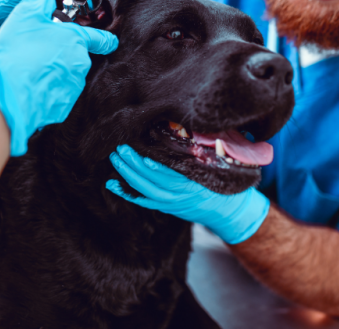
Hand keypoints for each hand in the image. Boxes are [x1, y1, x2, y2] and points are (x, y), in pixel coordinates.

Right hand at [0, 0, 118, 155]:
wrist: (9, 95)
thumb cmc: (17, 53)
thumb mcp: (25, 14)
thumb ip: (41, 1)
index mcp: (76, 41)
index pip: (101, 39)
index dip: (105, 39)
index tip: (110, 42)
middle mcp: (80, 64)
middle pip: (76, 56)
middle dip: (62, 53)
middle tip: (39, 52)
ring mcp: (73, 86)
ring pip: (67, 74)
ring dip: (53, 71)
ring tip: (30, 69)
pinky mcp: (63, 105)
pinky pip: (57, 92)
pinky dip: (47, 88)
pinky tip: (30, 85)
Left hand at [107, 145, 269, 243]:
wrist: (226, 210)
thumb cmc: (222, 182)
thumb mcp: (219, 165)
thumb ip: (207, 150)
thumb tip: (194, 128)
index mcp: (195, 181)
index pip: (173, 174)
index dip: (157, 166)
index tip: (143, 153)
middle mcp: (181, 194)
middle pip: (153, 180)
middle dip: (135, 165)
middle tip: (121, 148)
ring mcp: (171, 202)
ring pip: (145, 190)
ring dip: (128, 174)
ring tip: (115, 158)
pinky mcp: (165, 207)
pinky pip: (142, 200)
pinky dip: (126, 193)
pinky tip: (112, 184)